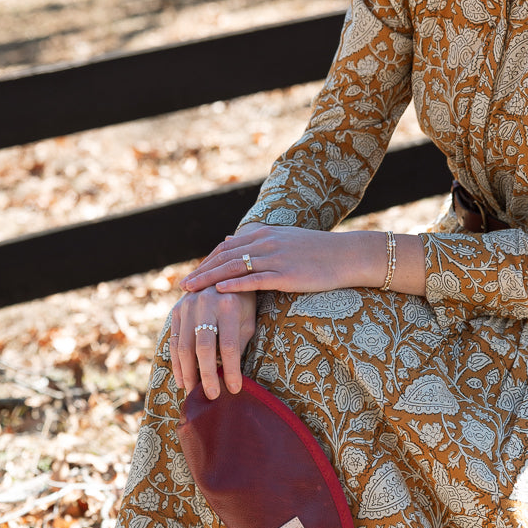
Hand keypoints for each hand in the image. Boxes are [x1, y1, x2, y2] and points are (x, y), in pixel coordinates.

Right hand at [169, 285, 256, 398]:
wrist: (222, 273)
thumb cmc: (242, 302)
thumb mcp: (247, 319)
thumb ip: (238, 343)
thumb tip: (229, 376)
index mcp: (228, 306)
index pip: (229, 346)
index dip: (231, 370)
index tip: (234, 389)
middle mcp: (205, 304)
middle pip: (203, 348)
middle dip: (207, 376)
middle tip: (212, 397)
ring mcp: (187, 306)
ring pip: (184, 347)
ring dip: (189, 373)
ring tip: (195, 393)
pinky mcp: (176, 310)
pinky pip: (174, 341)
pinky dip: (177, 364)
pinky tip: (183, 380)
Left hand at [178, 223, 388, 294]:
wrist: (346, 255)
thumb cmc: (317, 253)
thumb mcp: (285, 241)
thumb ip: (260, 242)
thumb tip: (234, 241)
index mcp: (264, 234)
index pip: (226, 248)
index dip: (206, 262)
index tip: (191, 275)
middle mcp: (266, 243)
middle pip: (224, 257)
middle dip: (201, 271)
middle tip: (182, 286)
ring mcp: (275, 258)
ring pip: (234, 268)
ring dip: (209, 279)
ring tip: (191, 291)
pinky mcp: (286, 275)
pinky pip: (255, 280)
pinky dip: (234, 285)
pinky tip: (219, 292)